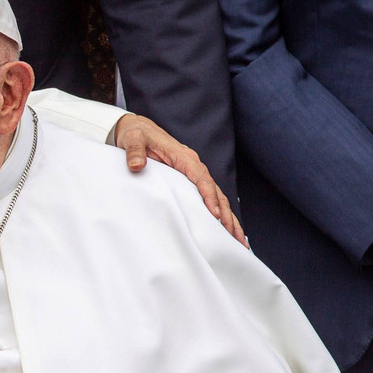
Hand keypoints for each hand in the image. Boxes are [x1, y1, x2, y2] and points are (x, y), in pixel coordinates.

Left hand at [113, 113, 244, 246]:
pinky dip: (220, 215)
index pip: (201, 178)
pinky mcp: (190, 182)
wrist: (137, 129)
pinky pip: (209, 199)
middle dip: (227, 216)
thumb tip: (136, 166)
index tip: (214, 216)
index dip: (209, 197)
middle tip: (235, 239)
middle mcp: (194, 166)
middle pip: (216, 192)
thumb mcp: (133, 139)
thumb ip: (135, 151)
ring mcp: (194, 175)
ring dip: (229, 220)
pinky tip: (227, 232)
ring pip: (218, 198)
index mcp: (184, 157)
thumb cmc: (137, 134)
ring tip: (239, 243)